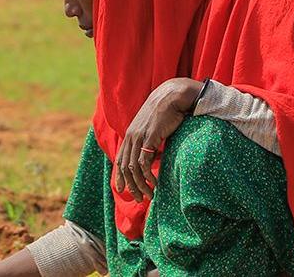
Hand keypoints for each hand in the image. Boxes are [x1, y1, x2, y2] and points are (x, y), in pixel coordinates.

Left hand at [114, 78, 203, 201]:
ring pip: (133, 168)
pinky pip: (144, 162)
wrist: (173, 95)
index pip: (120, 160)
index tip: (121, 191)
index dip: (119, 177)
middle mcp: (131, 136)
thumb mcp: (153, 127)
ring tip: (149, 196)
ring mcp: (139, 137)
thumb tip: (154, 157)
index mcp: (130, 134)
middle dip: (130, 186)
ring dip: (140, 185)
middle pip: (125, 167)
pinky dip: (148, 176)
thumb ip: (149, 141)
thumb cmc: (167, 111)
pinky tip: (155, 184)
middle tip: (138, 199)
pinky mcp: (150, 137)